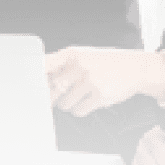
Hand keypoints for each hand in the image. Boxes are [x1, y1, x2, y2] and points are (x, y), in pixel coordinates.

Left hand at [44, 46, 164, 115]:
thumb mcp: (84, 58)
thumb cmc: (107, 64)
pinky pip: (79, 110)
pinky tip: (88, 101)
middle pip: (53, 89)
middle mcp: (79, 65)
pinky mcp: (99, 95)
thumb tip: (42, 81)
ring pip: (65, 103)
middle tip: (55, 98)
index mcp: (72, 54)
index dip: (35, 77)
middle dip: (53, 97)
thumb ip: (64, 67)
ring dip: (69, 104)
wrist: (136, 68)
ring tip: (78, 97)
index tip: (29, 86)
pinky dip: (81, 109)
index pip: (45, 65)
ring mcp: (89, 80)